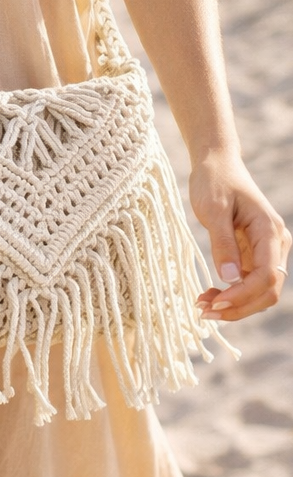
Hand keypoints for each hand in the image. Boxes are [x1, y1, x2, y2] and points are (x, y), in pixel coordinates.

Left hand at [189, 151, 290, 320]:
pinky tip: (209, 295)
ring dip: (235, 304)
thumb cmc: (215, 181)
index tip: (215, 303)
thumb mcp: (213, 209)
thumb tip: (231, 278)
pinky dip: (231, 294)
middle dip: (239, 307)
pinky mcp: (252, 254)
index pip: (267, 275)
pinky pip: (247, 282)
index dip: (243, 295)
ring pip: (259, 291)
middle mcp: (274, 244)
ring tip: (202, 305)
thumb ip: (223, 243)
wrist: (217, 164)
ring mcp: (265, 250)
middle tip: (204, 312)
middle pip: (268, 290)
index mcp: (270, 231)